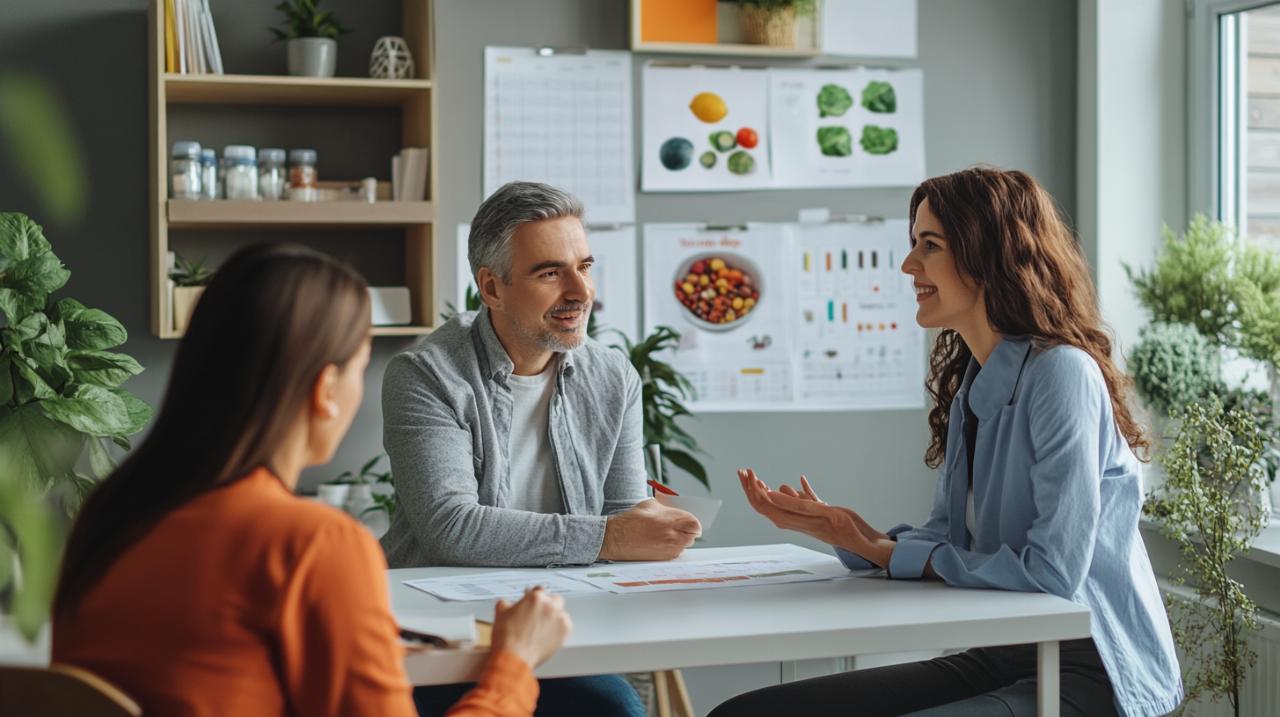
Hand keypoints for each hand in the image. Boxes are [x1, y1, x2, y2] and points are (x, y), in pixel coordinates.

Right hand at [490, 587, 572, 667]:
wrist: (513, 657)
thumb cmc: (507, 638)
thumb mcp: (500, 613)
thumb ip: (506, 603)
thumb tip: (507, 603)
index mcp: (535, 597)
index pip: (539, 590)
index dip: (535, 597)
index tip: (534, 602)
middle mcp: (550, 606)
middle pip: (555, 599)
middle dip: (548, 605)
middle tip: (539, 615)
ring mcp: (559, 619)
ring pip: (562, 613)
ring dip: (554, 617)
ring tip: (543, 628)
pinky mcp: (565, 632)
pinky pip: (566, 626)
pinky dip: (559, 629)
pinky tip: (548, 634)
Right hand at [598, 498, 700, 560]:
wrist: (616, 538)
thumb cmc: (631, 521)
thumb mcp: (651, 505)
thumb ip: (667, 506)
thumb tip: (676, 508)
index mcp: (673, 521)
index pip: (696, 524)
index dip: (692, 522)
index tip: (688, 521)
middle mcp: (674, 537)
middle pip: (693, 535)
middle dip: (687, 530)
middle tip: (678, 526)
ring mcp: (670, 550)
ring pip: (684, 545)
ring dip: (680, 539)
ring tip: (666, 534)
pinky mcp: (663, 559)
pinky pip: (675, 552)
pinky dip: (671, 547)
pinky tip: (659, 541)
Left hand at [738, 468, 893, 567]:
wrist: (863, 542)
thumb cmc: (846, 528)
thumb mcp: (821, 511)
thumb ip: (796, 504)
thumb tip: (770, 494)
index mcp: (792, 520)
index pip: (762, 504)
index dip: (751, 488)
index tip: (748, 471)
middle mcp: (795, 520)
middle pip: (766, 504)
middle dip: (752, 488)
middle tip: (744, 470)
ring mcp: (805, 518)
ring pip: (780, 503)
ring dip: (769, 490)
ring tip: (760, 477)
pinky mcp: (818, 515)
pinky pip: (803, 502)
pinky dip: (798, 491)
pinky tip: (800, 480)